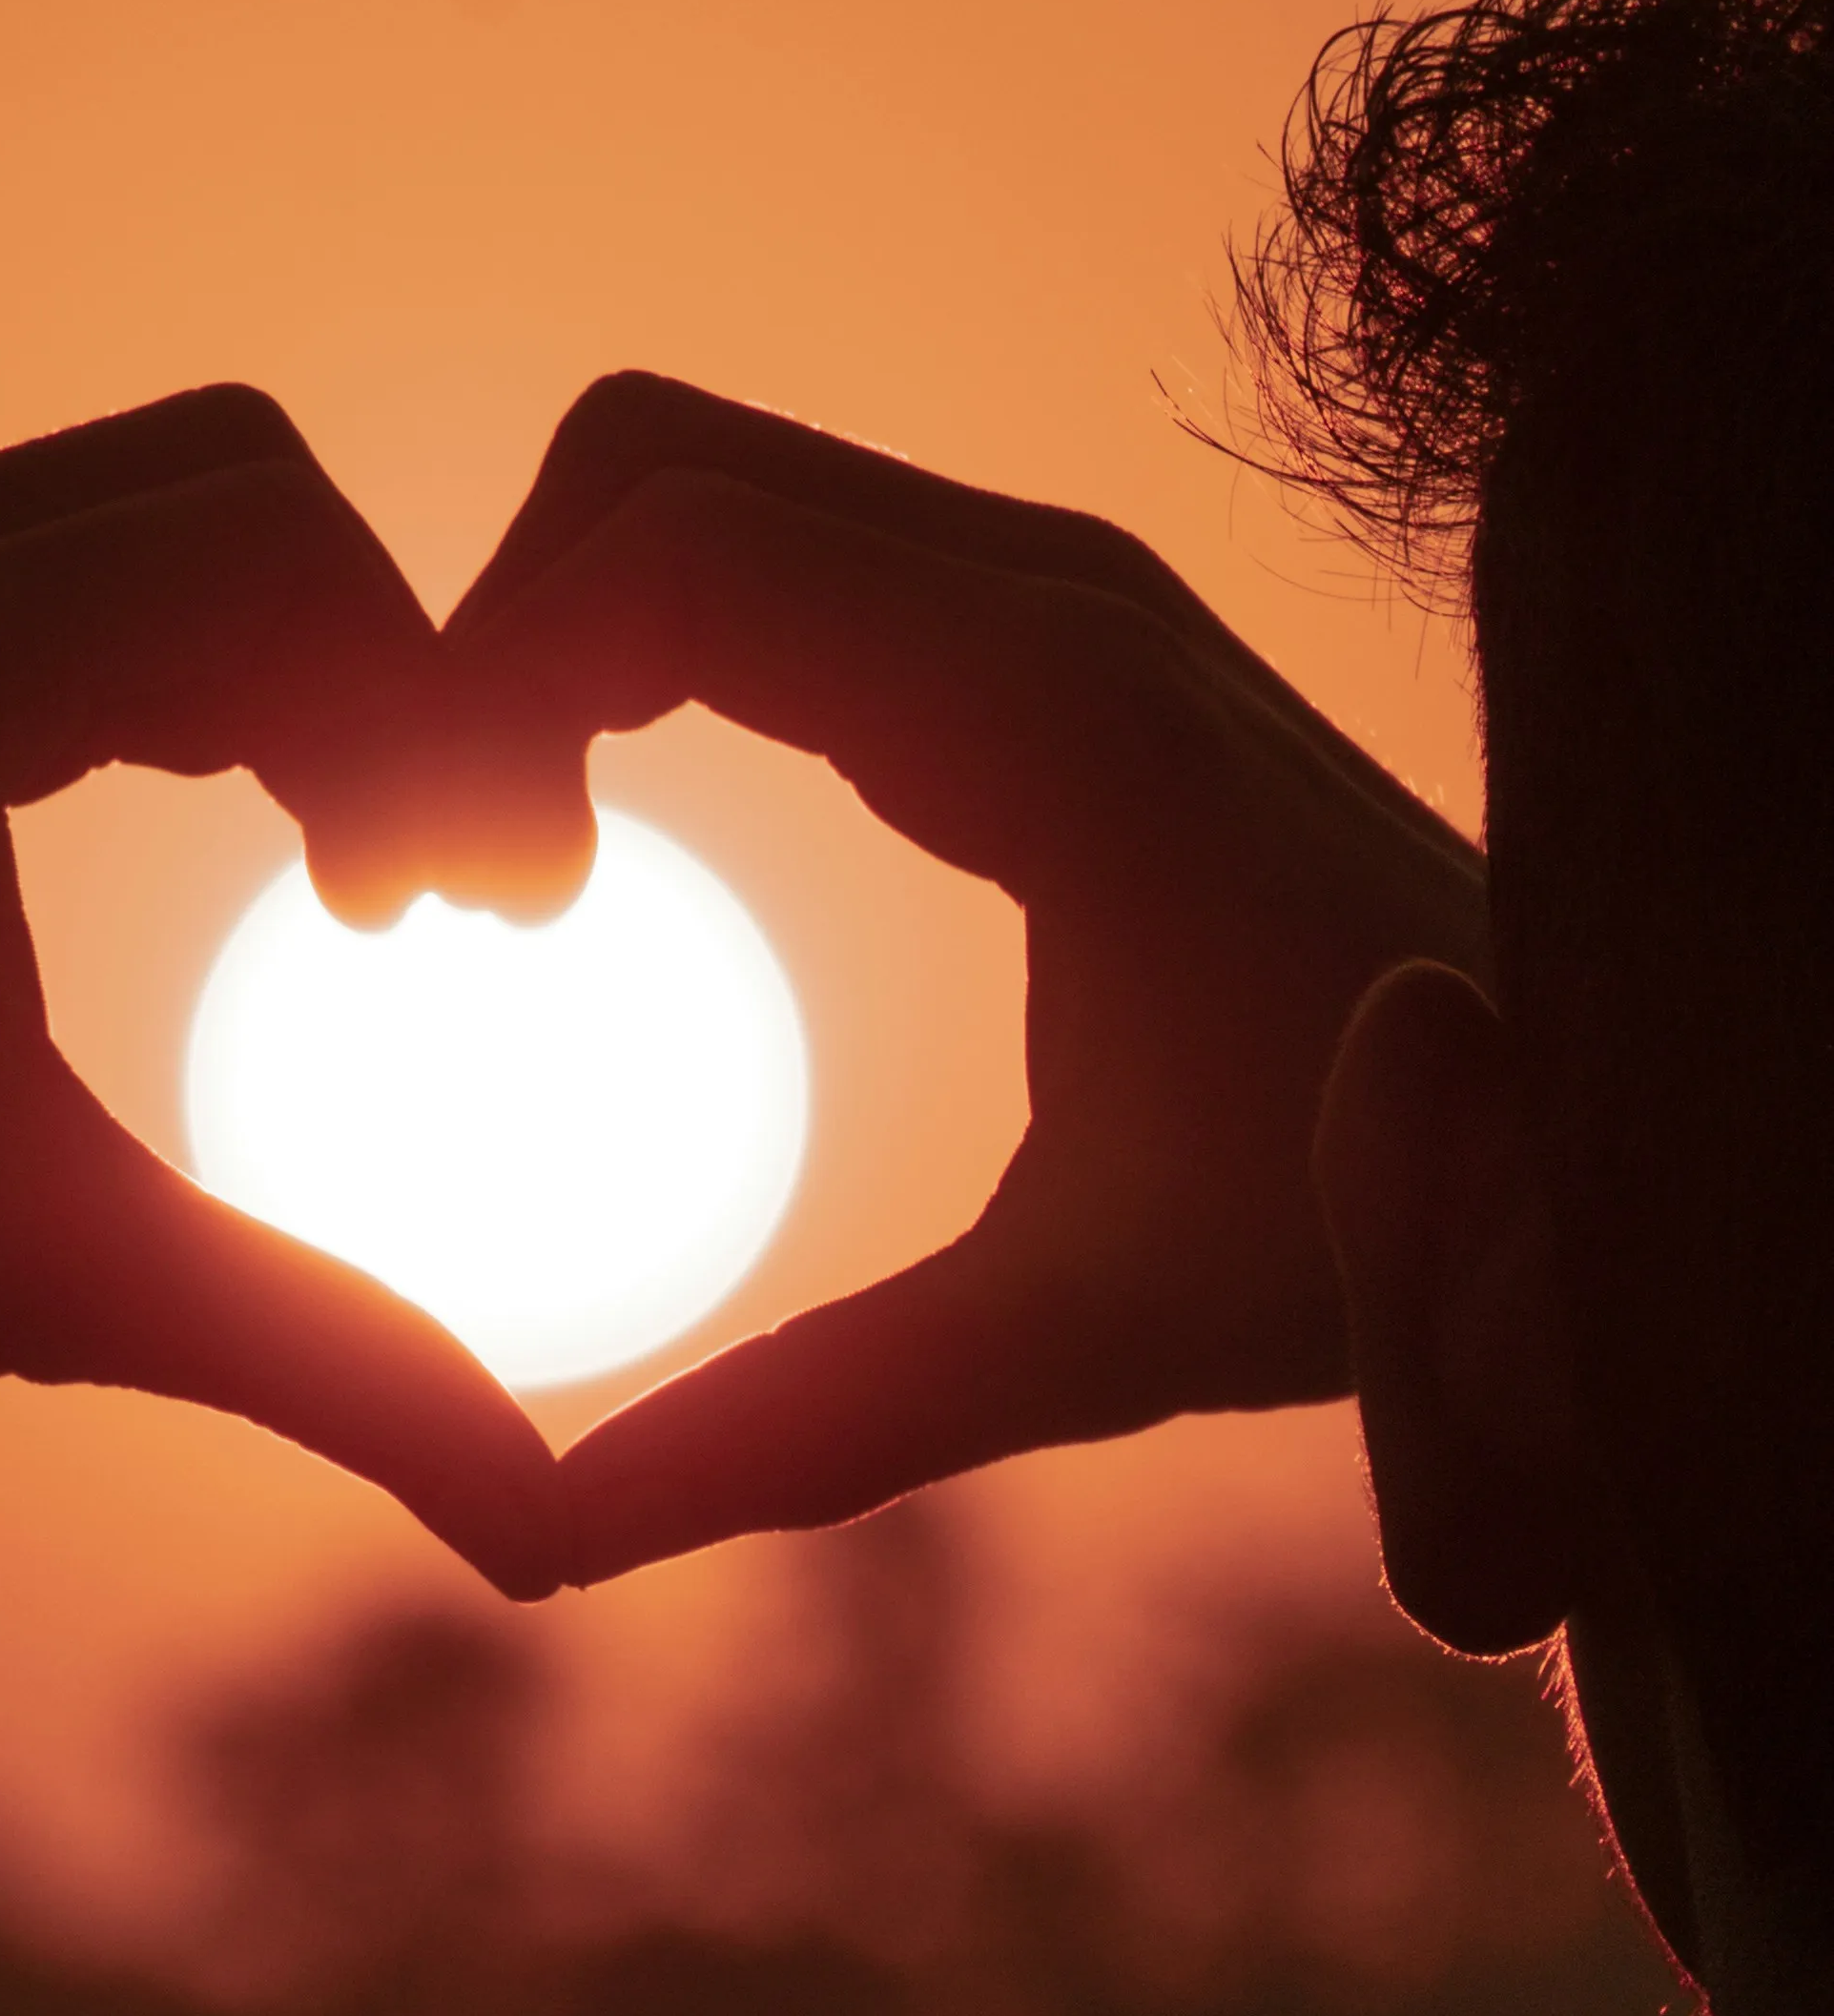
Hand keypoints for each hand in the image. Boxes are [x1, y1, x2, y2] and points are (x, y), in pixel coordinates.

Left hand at [0, 390, 562, 1597]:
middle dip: (381, 668)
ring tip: (349, 877)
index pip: (280, 563)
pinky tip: (239, 827)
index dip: (432, 721)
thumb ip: (325, 1359)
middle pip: (244, 488)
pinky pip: (64, 563)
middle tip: (429, 893)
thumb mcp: (54, 1280)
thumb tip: (548, 1538)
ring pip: (159, 507)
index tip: (477, 920)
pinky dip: (184, 662)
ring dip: (289, 662)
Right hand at [432, 375, 1487, 1579]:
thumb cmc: (1357, 1226)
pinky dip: (647, 650)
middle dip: (489, 638)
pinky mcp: (1044, 624)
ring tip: (509, 893)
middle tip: (446, 901)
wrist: (1579, 1132)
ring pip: (699, 489)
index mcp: (1050, 713)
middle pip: (649, 466)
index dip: (484, 688)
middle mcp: (1052, 593)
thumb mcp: (1079, 1338)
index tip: (436, 916)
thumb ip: (808, 1425)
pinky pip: (775, 553)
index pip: (669, 552)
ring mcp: (1052, 586)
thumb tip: (541, 1549)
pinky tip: (610, 859)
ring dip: (558, 640)